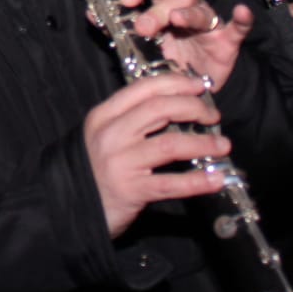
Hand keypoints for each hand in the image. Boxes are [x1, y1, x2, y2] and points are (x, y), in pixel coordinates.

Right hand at [83, 74, 228, 237]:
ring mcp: (120, 162)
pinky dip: (197, 181)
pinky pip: (170, 183)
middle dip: (193, 108)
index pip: (143, 88)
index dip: (176, 83)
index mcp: (104, 116)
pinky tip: (215, 179)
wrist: (69, 208)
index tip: (199, 86)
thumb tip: (175, 108)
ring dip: (202, 143)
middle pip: (159, 109)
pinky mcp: (130, 190)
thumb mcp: (104, 137)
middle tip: (213, 116)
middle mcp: (111, 134)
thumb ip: (130, 122)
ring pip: (169, 144)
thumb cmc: (93, 171)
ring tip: (223, 146)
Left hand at [117, 0, 250, 92]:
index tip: (125, 0)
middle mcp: (186, 9)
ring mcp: (208, 24)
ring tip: (175, 20)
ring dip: (187, 13)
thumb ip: (120, 28)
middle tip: (143, 27)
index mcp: (163, 6)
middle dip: (158, 7)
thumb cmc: (169, 59)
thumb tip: (92, 14)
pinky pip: (238, 26)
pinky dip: (242, 18)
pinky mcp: (228, 41)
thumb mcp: (143, 45)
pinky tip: (241, 12)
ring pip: (200, 8)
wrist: (195, 89)